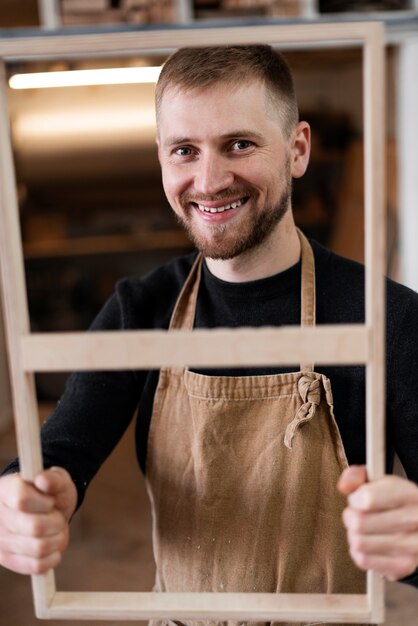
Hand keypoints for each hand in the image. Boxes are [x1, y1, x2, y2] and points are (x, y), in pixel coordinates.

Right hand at [0, 467, 76, 574]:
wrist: (46, 511)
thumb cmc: (51, 493)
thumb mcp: (57, 480)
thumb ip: (53, 478)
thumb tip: (42, 480)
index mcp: (5, 490)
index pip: (22, 500)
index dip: (44, 503)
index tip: (50, 501)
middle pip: (35, 527)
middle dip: (56, 521)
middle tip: (56, 516)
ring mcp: (0, 541)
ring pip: (39, 548)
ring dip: (57, 538)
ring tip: (55, 529)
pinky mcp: (7, 560)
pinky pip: (37, 566)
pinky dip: (52, 557)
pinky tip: (52, 545)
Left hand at [338, 465, 417, 580]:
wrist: (416, 523)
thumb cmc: (390, 499)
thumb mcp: (376, 479)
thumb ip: (356, 476)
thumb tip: (344, 486)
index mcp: (409, 493)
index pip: (368, 498)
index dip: (355, 499)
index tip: (358, 499)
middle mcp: (415, 519)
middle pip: (360, 523)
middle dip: (351, 517)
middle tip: (357, 515)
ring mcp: (412, 545)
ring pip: (359, 542)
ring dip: (354, 535)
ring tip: (362, 529)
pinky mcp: (404, 566)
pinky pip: (363, 560)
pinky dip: (359, 552)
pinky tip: (368, 543)